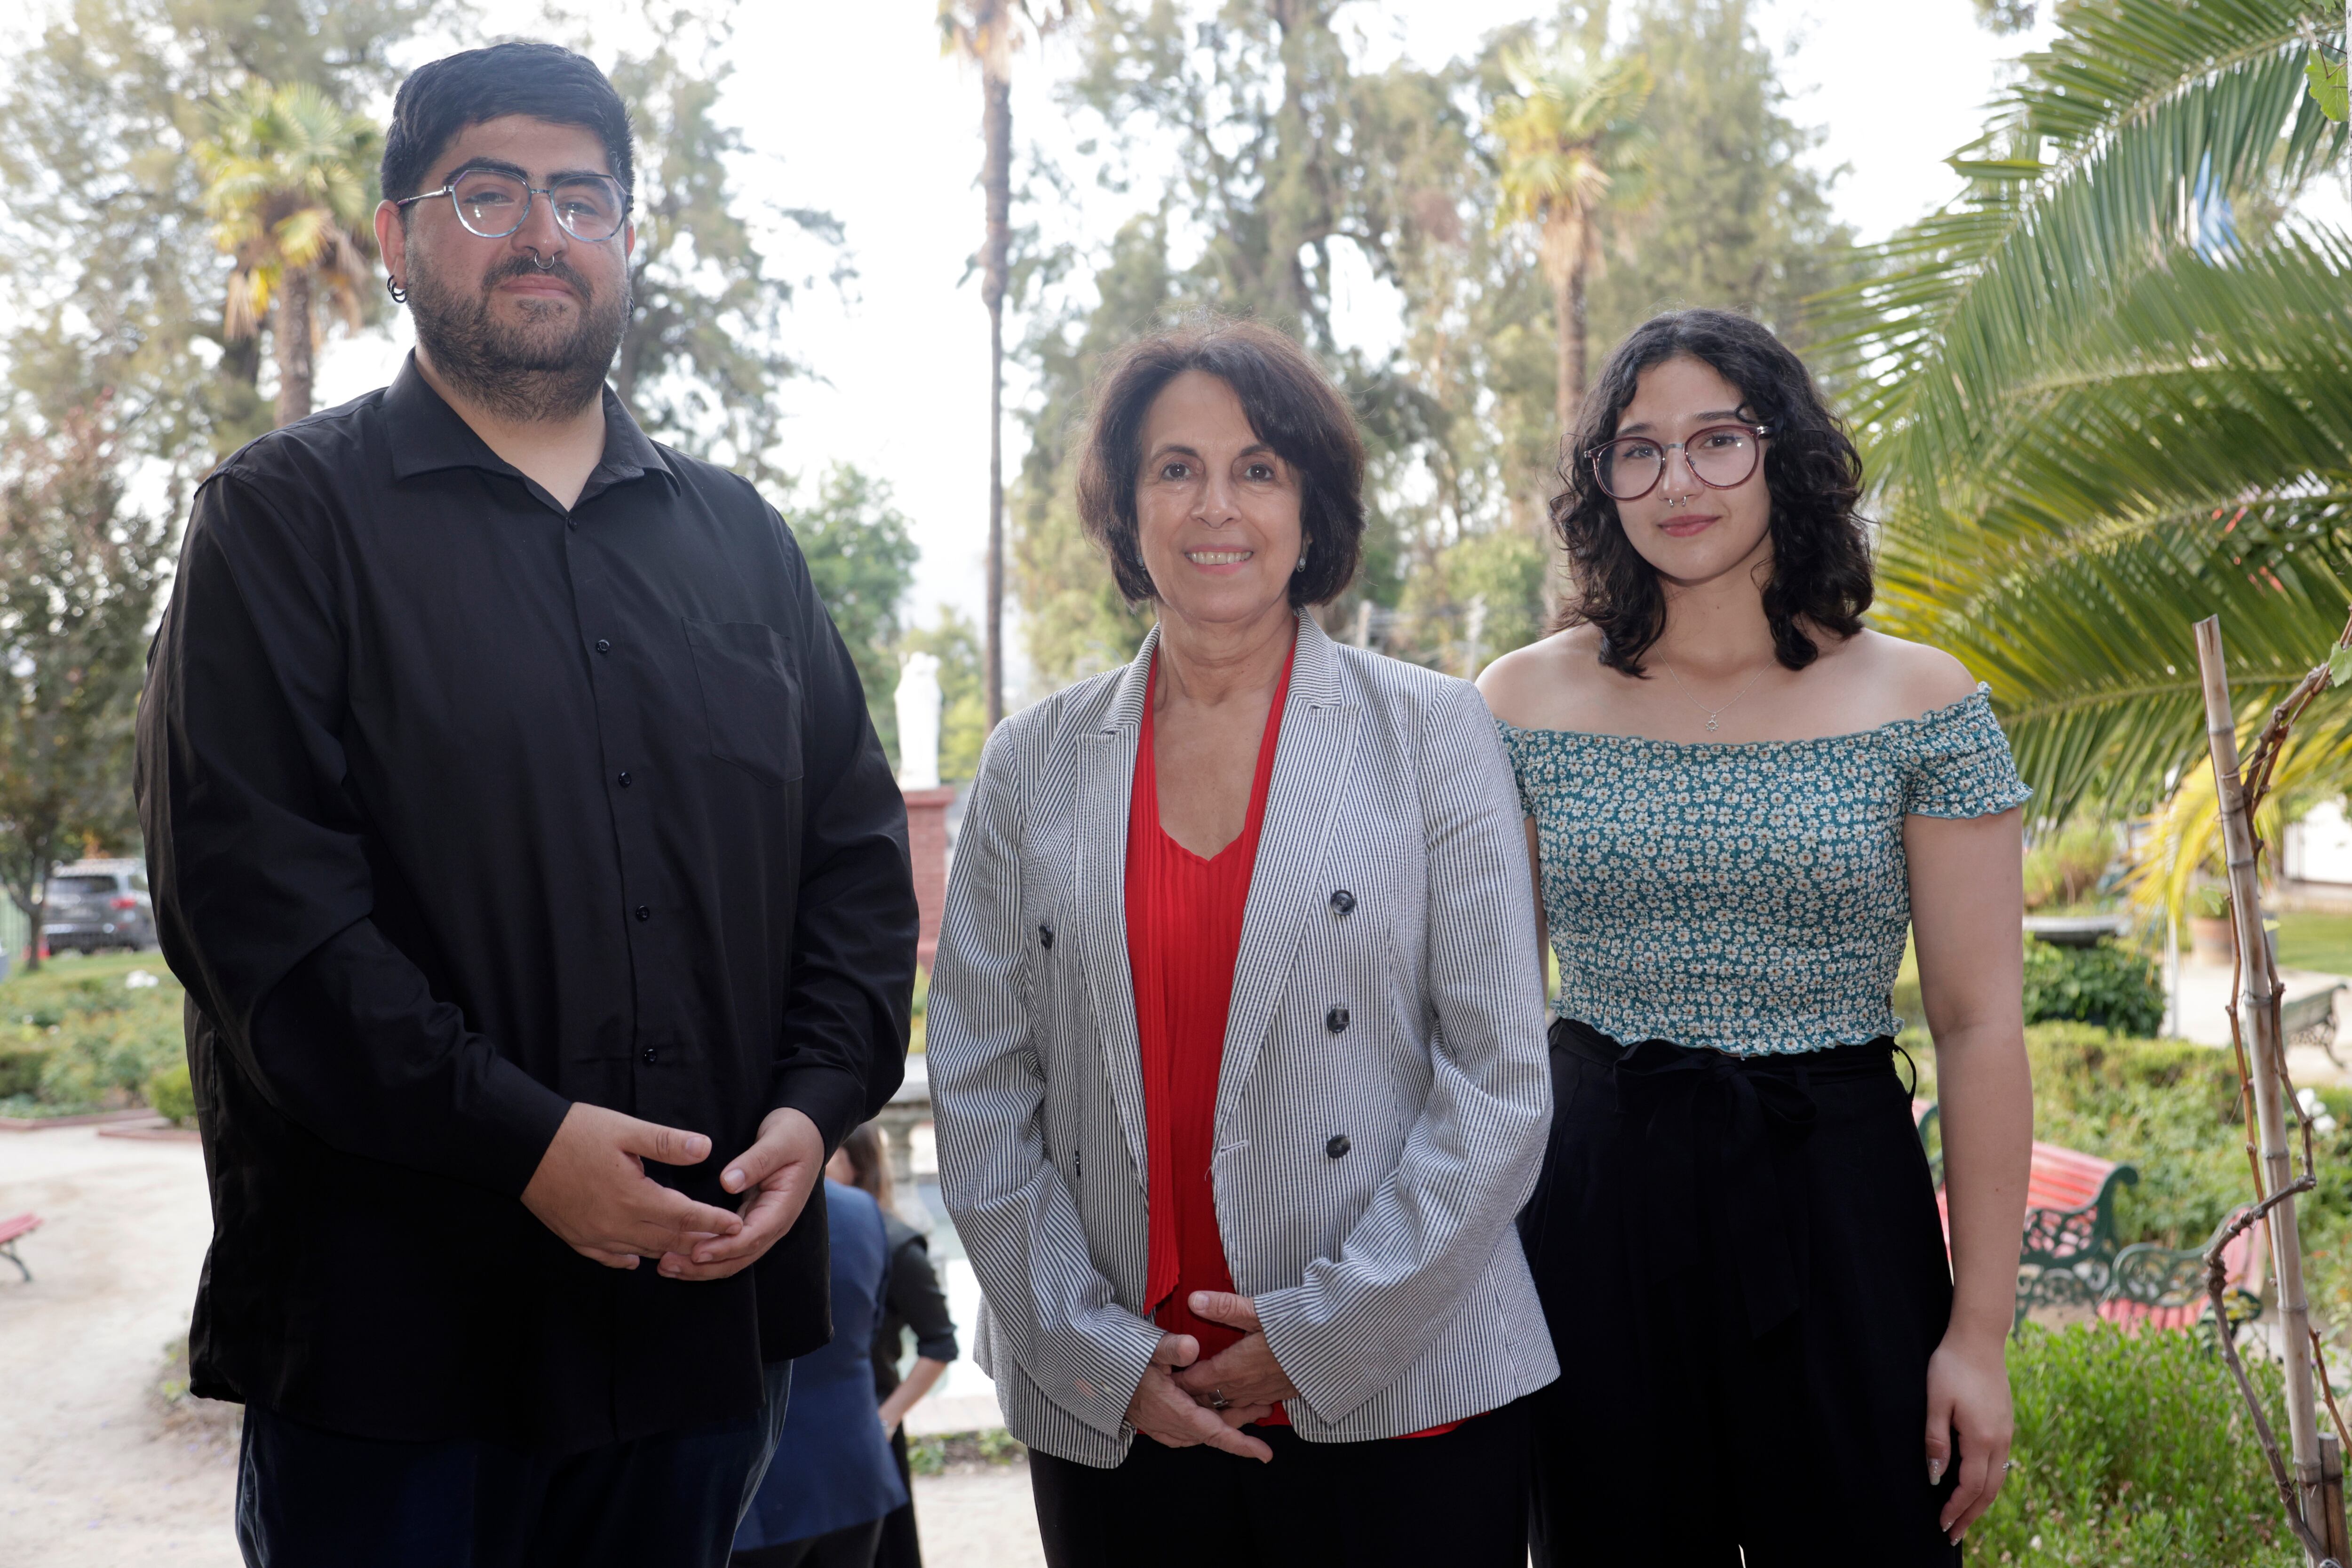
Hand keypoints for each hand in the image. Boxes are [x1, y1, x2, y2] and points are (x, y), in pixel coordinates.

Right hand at [520, 1103, 744, 1267]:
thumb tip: (706, 1148)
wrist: (522, 1146)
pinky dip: (629, 1258)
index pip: (684, 1217)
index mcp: (634, 1197)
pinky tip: (639, 1259)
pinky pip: (608, 1257)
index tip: (736, 1224)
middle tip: (725, 1242)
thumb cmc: (575, 1133)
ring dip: (669, 1252)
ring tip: (693, 1251)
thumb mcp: (625, 1129)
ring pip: (641, 1251)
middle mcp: (616, 1224)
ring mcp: (594, 1235)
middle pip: (668, 1240)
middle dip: (699, 1242)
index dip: (713, 1222)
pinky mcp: (576, 1237)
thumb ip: (666, 1142)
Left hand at [656, 1107, 825, 1281]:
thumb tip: (729, 1182)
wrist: (807, 1132)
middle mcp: (773, 1224)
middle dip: (704, 1267)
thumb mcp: (778, 1142)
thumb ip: (756, 1161)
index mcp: (782, 1208)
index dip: (723, 1248)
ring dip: (701, 1267)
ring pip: (732, 1257)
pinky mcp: (749, 1219)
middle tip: (667, 1265)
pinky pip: (728, 1245)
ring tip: (666, 1266)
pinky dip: (705, 1254)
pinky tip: (680, 1254)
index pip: (752, 1237)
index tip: (695, 1252)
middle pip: (739, 1257)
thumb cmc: (793, 1134)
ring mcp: (761, 1224)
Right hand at [1124, 1332, 1274, 1460]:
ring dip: (1224, 1424)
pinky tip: (1210, 1415)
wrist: (1090, 1371)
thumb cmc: (1118, 1358)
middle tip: (1265, 1409)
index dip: (1241, 1445)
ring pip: (1200, 1433)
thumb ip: (1170, 1347)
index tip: (1265, 1454)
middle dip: (1241, 1425)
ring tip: (1247, 1408)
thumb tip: (1193, 1346)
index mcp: (1172, 1410)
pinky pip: (1186, 1433)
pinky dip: (1204, 1426)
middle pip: (1213, 1433)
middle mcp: (1168, 1424)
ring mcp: (1159, 1426)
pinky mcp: (1152, 1423)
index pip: (1214, 1433)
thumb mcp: (1144, 1347)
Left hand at [1172, 1292, 1299, 1413]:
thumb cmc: (1299, 1325)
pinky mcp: (1284, 1395)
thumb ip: (1225, 1307)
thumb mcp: (1259, 1310)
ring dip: (1216, 1402)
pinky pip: (1253, 1405)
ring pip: (1232, 1405)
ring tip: (1202, 1398)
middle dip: (1194, 1395)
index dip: (1180, 1380)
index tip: (1165, 1378)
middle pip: (1212, 1397)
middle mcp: (1247, 1386)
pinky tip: (1240, 1398)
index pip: (1197, 1381)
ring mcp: (1266, 1393)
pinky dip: (1240, 1404)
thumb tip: (1193, 1299)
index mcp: (1235, 1367)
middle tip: (1177, 1391)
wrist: (1341, 1346)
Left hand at [1926, 1332, 2013, 1542]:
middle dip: (1970, 1515)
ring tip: (1964, 1518)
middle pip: (1989, 1491)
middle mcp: (2000, 1441)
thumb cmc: (1952, 1366)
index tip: (1942, 1525)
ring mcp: (2006, 1433)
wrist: (1979, 1339)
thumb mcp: (1935, 1401)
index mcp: (1981, 1438)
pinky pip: (2001, 1464)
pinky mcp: (2005, 1424)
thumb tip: (1936, 1477)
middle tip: (1952, 1534)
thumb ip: (1935, 1440)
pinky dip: (1989, 1484)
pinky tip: (1976, 1486)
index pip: (1970, 1487)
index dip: (1956, 1509)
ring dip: (1981, 1502)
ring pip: (1998, 1479)